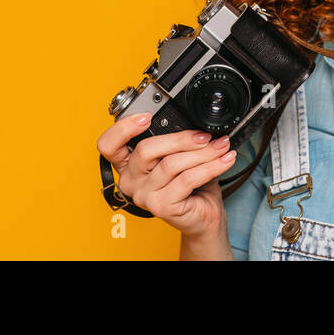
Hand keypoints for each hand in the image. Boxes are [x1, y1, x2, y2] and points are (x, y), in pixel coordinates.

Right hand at [96, 113, 237, 238]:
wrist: (204, 217)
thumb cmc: (192, 187)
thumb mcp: (180, 157)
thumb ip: (176, 142)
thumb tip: (196, 125)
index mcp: (129, 164)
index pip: (109, 145)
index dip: (123, 128)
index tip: (147, 117)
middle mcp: (131, 180)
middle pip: (146, 149)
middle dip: (181, 138)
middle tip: (205, 136)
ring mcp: (144, 196)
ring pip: (171, 164)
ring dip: (203, 153)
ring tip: (221, 147)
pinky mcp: (161, 207)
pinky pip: (187, 179)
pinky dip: (211, 167)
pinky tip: (224, 161)